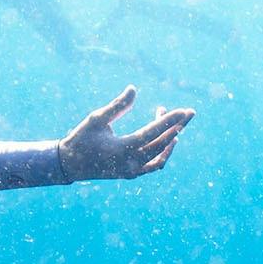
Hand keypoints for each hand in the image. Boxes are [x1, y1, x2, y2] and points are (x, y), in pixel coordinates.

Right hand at [58, 87, 193, 182]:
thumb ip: (117, 106)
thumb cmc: (81, 138)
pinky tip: (170, 139)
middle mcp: (130, 163)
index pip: (151, 134)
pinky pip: (155, 165)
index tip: (183, 110)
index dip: (169, 122)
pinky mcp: (132, 175)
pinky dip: (164, 153)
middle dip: (178, 126)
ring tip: (178, 121)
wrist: (71, 165)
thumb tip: (134, 89)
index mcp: (121, 148)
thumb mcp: (96, 119)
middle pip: (162, 144)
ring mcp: (133, 171)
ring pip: (161, 156)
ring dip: (171, 138)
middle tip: (191, 112)